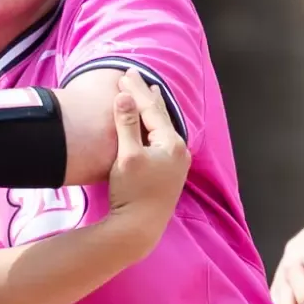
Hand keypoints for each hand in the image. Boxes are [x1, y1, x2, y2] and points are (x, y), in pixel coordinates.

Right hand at [103, 71, 190, 251]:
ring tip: (150, 93)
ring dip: (152, 110)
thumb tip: (125, 95)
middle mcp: (179, 150)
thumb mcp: (127, 156)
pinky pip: (162, 139)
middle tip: (135, 76)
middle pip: (160, 115)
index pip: (151, 108)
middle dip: (146, 96)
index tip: (125, 73)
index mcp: (171, 143)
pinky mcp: (169, 174)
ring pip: (163, 127)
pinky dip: (153, 126)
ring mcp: (176, 163)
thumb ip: (127, 124)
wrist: (139, 229)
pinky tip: (152, 126)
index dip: (136, 90)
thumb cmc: (132, 193)